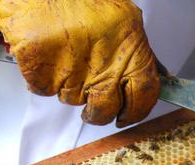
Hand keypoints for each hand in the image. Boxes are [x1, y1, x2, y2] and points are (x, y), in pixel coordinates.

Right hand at [0, 0, 159, 126]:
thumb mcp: (122, 18)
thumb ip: (136, 51)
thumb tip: (155, 77)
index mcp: (130, 47)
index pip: (144, 95)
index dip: (136, 111)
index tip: (126, 116)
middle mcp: (103, 64)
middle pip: (105, 109)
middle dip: (97, 113)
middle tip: (91, 103)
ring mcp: (70, 70)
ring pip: (71, 98)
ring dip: (67, 84)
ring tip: (63, 52)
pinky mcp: (40, 71)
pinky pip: (43, 88)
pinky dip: (41, 76)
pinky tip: (45, 52)